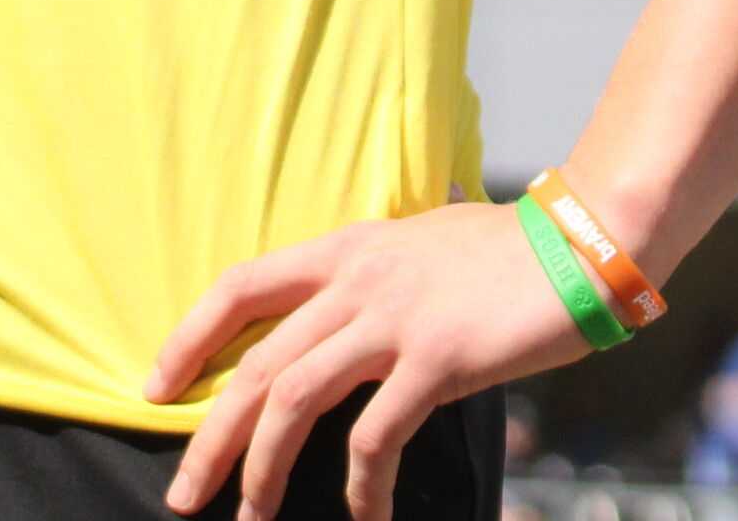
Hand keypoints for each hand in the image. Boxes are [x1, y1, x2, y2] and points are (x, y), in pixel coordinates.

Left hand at [143, 202, 579, 518]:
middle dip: (211, 437)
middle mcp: (357, 279)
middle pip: (256, 363)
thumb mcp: (420, 250)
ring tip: (253, 517)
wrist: (582, 243)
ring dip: (265, 468)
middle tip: (184, 493)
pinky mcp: (437, 360)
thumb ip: (373, 283)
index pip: (241, 286)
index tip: (156, 388)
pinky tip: (367, 512)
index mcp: (347, 249)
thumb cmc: (508, 254)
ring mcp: (394, 318)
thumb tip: (339, 334)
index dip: (190, 338)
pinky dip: (362, 484)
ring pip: (295, 399)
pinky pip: (376, 435)